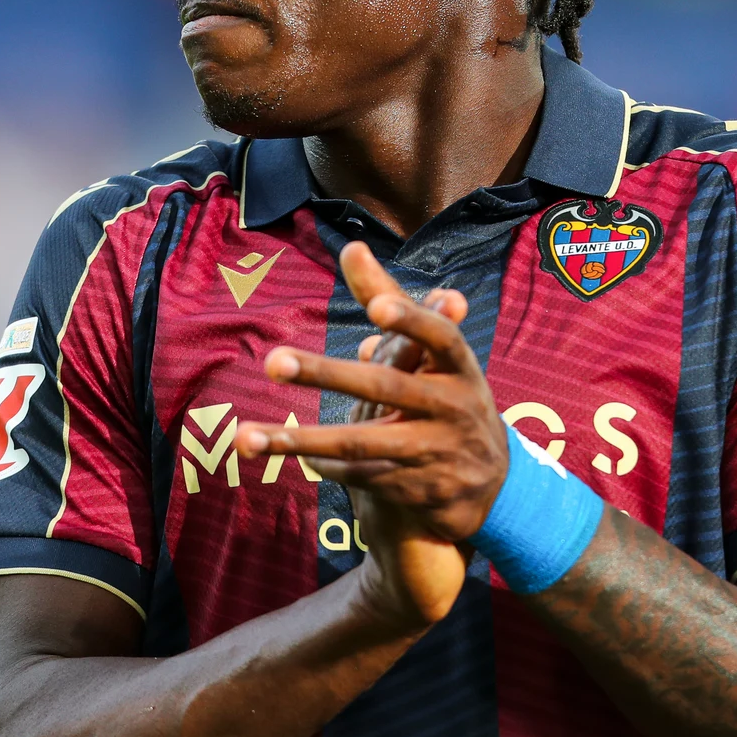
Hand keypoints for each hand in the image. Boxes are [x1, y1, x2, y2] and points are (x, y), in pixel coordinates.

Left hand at [234, 243, 511, 623]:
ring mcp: (435, 451)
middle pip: (387, 387)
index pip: (439, 337)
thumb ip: (391, 299)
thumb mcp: (431, 352)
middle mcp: (452, 407)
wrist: (491, 485)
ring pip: (362, 443)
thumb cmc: (447, 397)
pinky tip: (290, 453)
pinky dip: (325, 465)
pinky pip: (361, 475)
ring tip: (245, 437)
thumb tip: (352, 248)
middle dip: (326, 374)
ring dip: (302, 441)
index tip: (376, 309)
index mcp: (459, 367)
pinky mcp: (417, 489)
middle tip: (272, 361)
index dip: (411, 320)